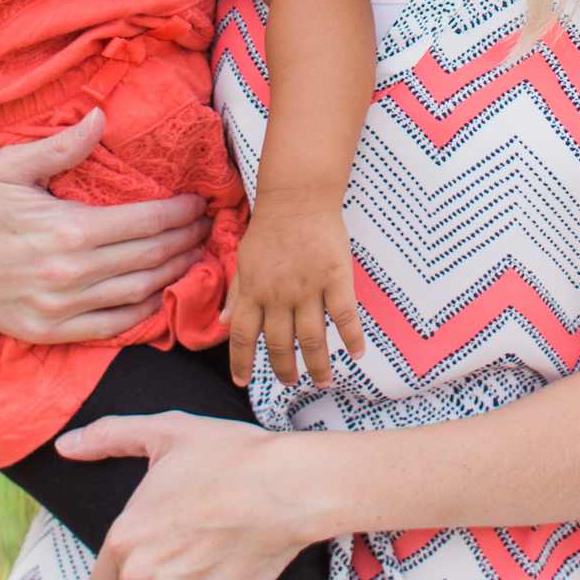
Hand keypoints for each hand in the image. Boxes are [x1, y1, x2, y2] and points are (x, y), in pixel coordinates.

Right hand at [0, 109, 212, 343]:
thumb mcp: (7, 164)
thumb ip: (60, 147)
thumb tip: (101, 117)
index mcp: (67, 229)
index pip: (145, 221)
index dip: (180, 212)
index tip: (201, 202)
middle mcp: (69, 273)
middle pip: (149, 258)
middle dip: (186, 240)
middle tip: (208, 227)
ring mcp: (58, 308)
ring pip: (137, 294)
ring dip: (173, 275)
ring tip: (194, 256)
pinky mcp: (46, 331)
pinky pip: (109, 328)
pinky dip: (142, 315)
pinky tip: (159, 297)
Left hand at [58, 412, 316, 579]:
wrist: (286, 487)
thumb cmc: (229, 456)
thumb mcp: (165, 433)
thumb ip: (109, 438)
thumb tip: (66, 446)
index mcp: (124, 536)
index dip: (121, 570)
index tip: (147, 556)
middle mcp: (140, 575)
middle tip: (177, 560)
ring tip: (195, 575)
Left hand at [228, 200, 363, 386]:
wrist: (297, 197)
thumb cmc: (269, 228)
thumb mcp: (244, 260)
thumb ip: (236, 293)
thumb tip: (223, 323)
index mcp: (253, 290)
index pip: (242, 336)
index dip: (240, 362)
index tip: (242, 382)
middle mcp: (278, 295)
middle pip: (279, 344)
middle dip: (284, 370)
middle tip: (291, 382)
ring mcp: (308, 288)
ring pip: (312, 338)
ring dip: (318, 365)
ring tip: (323, 381)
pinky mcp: (335, 278)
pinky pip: (345, 315)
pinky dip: (351, 338)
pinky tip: (356, 354)